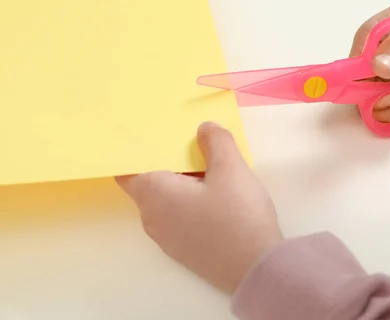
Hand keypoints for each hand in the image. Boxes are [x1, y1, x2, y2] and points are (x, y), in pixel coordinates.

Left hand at [116, 122, 281, 293]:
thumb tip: (203, 129)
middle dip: (167, 161)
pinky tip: (217, 195)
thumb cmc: (237, 215)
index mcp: (154, 194)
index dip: (136, 150)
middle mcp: (152, 217)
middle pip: (149, 182)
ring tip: (209, 165)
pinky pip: (178, 216)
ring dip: (182, 182)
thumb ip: (216, 142)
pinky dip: (190, 201)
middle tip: (190, 141)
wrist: (255, 268)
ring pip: (166, 200)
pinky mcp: (184, 250)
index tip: (152, 134)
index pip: (126, 169)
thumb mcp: (231, 169)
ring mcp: (167, 238)